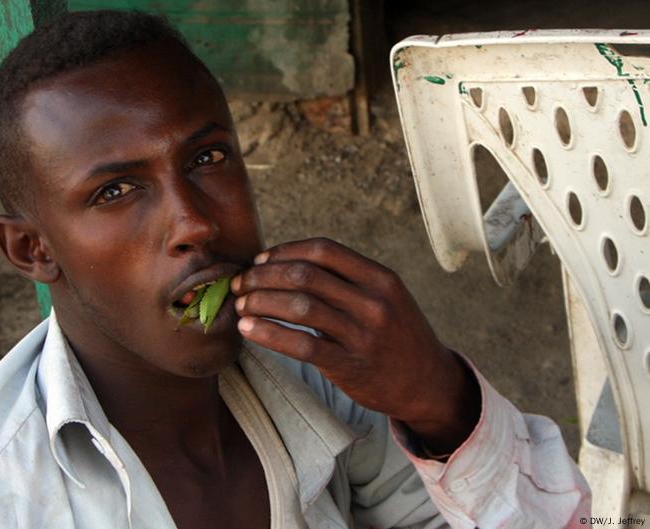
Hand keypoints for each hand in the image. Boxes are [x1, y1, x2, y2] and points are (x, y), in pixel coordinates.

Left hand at [231, 238, 479, 454]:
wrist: (428, 383)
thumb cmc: (394, 335)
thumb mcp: (384, 297)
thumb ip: (345, 280)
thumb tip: (284, 264)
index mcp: (380, 278)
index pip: (323, 250)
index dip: (284, 251)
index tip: (260, 261)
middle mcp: (373, 302)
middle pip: (305, 276)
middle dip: (263, 276)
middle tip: (240, 284)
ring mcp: (363, 335)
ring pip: (299, 307)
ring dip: (260, 302)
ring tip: (240, 305)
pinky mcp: (350, 366)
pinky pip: (301, 345)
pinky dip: (268, 333)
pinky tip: (248, 328)